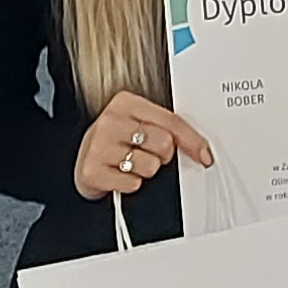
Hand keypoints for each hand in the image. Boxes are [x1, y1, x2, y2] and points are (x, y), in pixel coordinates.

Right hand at [72, 94, 216, 200]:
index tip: (205, 155)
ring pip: (150, 166)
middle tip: (147, 153)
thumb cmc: (117, 141)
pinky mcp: (93, 171)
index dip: (193, 141)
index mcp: (126, 102)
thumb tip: (202, 150)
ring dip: (145, 170)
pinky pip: (133, 184)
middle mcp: (110, 120)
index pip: (171, 121)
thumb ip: (167, 129)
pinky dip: (131, 184)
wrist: (82, 160)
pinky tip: (119, 174)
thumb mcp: (139, 125)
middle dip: (162, 155)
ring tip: (130, 164)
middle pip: (164, 144)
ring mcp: (99, 146)